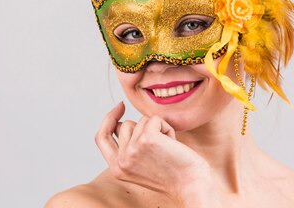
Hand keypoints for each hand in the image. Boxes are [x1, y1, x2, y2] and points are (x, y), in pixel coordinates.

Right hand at [94, 102, 221, 206]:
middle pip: (124, 125)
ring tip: (166, 148)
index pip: (101, 137)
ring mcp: (133, 149)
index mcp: (116, 168)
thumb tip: (119, 122)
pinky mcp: (147, 139)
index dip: (108, 119)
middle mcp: (121, 160)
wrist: (192, 186)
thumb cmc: (172, 175)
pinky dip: (167, 128)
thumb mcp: (140, 164)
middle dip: (144, 129)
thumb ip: (126, 147)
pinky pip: (154, 119)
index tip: (120, 107)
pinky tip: (173, 144)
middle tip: (160, 149)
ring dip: (157, 129)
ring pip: (140, 121)